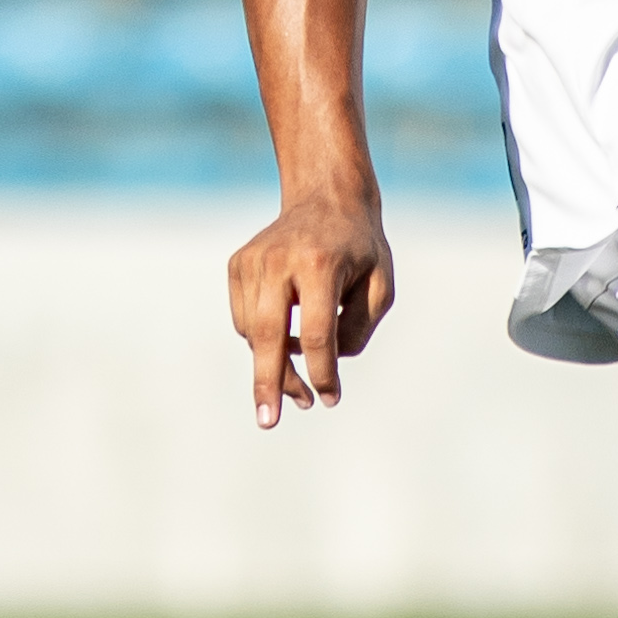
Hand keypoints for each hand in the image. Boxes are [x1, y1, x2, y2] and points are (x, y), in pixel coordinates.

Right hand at [229, 186, 396, 426]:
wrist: (326, 196)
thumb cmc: (360, 249)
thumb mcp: (380, 285)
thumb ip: (357, 329)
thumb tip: (324, 364)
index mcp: (320, 264)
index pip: (317, 333)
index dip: (322, 373)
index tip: (329, 400)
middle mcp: (279, 260)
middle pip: (269, 334)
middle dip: (269, 382)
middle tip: (268, 422)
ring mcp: (253, 261)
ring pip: (253, 332)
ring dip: (272, 367)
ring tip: (298, 390)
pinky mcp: (237, 264)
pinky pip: (244, 319)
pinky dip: (262, 340)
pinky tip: (286, 339)